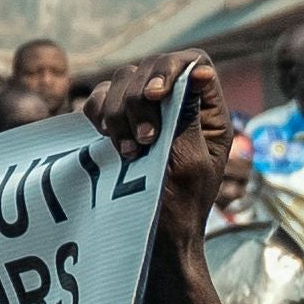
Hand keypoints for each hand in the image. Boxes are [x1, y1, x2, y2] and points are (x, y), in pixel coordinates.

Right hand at [84, 53, 238, 277]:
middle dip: (138, 100)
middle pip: (152, 67)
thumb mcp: (190, 162)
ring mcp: (144, 114)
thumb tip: (196, 71)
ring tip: (128, 151)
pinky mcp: (117, 125)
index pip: (192, 62)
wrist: (152, 241)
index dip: (170, 69)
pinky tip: (109, 141)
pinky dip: (97, 114)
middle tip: (143, 141)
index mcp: (207, 112)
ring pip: (121, 81)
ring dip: (117, 113)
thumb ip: (187, 116)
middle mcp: (177, 106)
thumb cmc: (178, 209)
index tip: (154, 95)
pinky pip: (98, 100)